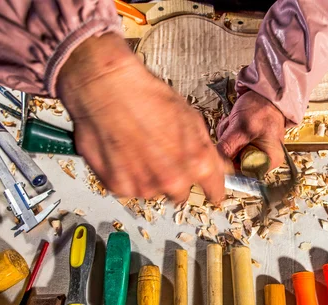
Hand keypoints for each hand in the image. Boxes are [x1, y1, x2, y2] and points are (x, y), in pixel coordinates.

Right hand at [56, 33, 223, 203]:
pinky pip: (129, 189)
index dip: (212, 189)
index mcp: (198, 164)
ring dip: (150, 177)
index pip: (214, 191)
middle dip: (176, 179)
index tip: (210, 190)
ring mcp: (145, 187)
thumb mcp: (191, 117)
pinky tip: (123, 153)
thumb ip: (207, 149)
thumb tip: (221, 169)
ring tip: (139, 149)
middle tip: (163, 157)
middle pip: (181, 194)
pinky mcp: (119, 187)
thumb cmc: (148, 96)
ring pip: (154, 191)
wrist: (106, 87)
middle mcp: (174, 181)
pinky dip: (127, 176)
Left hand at [217, 90, 285, 170]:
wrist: (266, 95)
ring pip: (230, 153)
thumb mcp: (242, 129)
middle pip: (235, 163)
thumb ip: (228, 148)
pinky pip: (231, 145)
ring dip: (227, 138)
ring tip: (234, 124)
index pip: (243, 173)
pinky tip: (233, 124)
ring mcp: (255, 152)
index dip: (230, 162)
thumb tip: (214, 163)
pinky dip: (228, 134)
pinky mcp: (248, 144)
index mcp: (269, 161)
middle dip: (228, 146)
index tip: (225, 148)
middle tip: (232, 131)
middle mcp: (264, 160)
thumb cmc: (262, 108)